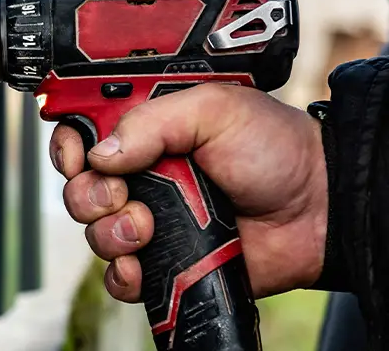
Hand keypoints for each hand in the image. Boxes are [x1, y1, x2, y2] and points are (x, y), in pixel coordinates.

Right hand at [49, 83, 328, 302]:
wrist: (319, 210)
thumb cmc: (277, 150)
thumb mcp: (216, 109)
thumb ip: (153, 121)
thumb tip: (102, 153)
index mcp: (146, 130)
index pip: (82, 135)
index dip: (69, 147)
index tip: (78, 157)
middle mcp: (141, 174)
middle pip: (78, 188)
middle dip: (88, 195)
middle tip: (122, 193)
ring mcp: (151, 220)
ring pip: (94, 234)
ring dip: (109, 233)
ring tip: (147, 228)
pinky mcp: (165, 262)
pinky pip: (119, 277)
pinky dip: (122, 274)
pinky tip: (142, 264)